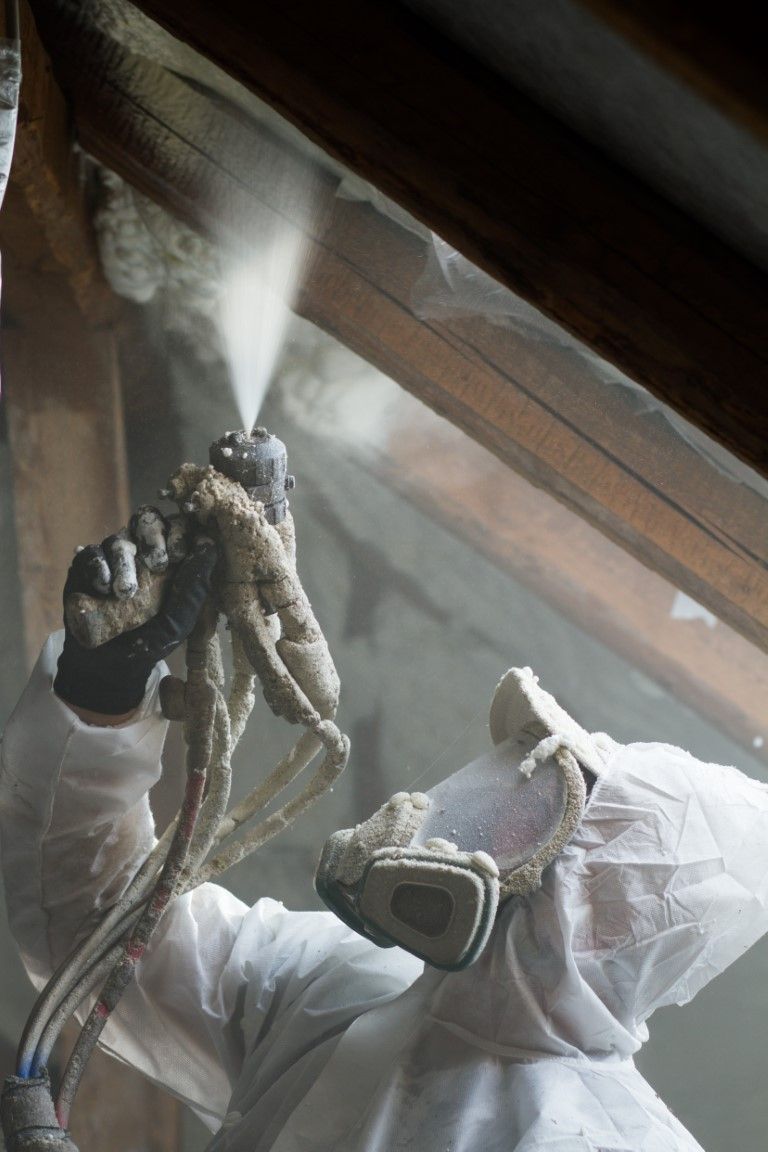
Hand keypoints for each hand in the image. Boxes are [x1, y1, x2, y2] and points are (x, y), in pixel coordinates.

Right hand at [54, 508, 217, 716]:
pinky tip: (103, 588)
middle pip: (147, 519)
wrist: (113, 663)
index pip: (178, 526)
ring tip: (125, 592)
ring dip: (124, 562)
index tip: (178, 553)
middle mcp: (143, 551)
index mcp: (171, 558)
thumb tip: (209, 547)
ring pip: (119, 539)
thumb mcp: (179, 621)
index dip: (179, 531)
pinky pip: (91, 554)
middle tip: (156, 563)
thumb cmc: (153, 639)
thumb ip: (194, 587)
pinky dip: (98, 567)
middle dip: (153, 536)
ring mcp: (114, 557)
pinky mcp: (87, 567)